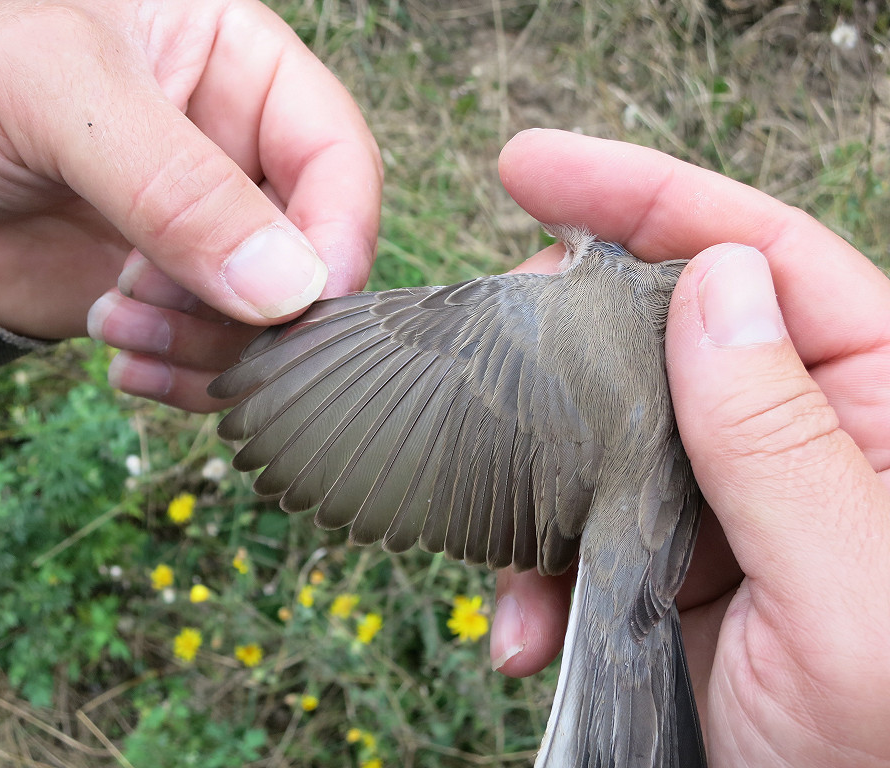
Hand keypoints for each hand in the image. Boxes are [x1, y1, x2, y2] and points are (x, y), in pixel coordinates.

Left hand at [0, 0, 380, 410]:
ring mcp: (207, 230)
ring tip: (122, 320)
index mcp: (235, 63)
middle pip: (315, 246)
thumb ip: (176, 185)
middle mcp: (235, 149)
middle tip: (202, 325)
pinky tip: (122, 354)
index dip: (339, 229)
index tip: (307, 299)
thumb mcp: (59, 95)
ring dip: (211, 346)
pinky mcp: (176, 294)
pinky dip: (185, 374)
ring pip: (272, 316)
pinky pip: (220, 354)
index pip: (336, 150)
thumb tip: (287, 285)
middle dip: (266, 306)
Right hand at [490, 130, 889, 765]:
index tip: (528, 166)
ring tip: (509, 554)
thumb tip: (712, 282)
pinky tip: (527, 624)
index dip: (642, 195)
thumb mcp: (853, 594)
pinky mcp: (668, 562)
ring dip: (533, 482)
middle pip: (660, 326)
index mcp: (877, 405)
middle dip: (563, 336)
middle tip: (490, 355)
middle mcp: (796, 435)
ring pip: (600, 429)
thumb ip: (783, 438)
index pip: (759, 258)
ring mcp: (723, 501)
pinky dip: (535, 570)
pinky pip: (579, 524)